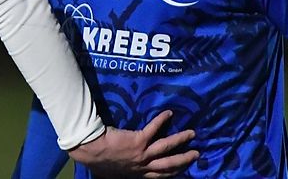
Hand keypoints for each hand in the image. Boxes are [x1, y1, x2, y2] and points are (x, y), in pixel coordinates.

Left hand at [67, 110, 198, 177]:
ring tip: (192, 133)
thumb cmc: (97, 162)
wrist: (91, 151)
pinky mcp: (139, 140)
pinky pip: (153, 129)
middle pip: (169, 164)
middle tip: (196, 154)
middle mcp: (143, 165)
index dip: (174, 172)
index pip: (160, 174)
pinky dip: (161, 120)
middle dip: (184, 160)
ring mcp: (142, 153)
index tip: (183, 167)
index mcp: (137, 173)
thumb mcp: (110, 174)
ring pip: (166, 147)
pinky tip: (169, 113)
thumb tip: (113, 174)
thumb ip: (118, 173)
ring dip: (180, 140)